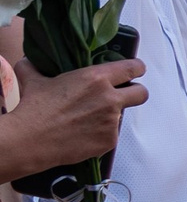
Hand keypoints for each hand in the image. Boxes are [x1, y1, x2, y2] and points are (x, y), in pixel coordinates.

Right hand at [0, 57, 145, 176]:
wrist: (31, 140)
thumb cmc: (33, 108)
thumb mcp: (33, 80)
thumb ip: (35, 67)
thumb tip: (30, 60)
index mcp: (96, 78)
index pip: (132, 68)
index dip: (137, 68)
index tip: (135, 71)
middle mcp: (110, 99)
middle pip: (141, 93)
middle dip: (135, 92)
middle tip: (122, 95)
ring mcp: (112, 122)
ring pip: (121, 116)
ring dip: (109, 115)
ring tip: (86, 119)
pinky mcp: (110, 141)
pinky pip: (111, 134)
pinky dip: (100, 134)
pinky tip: (82, 134)